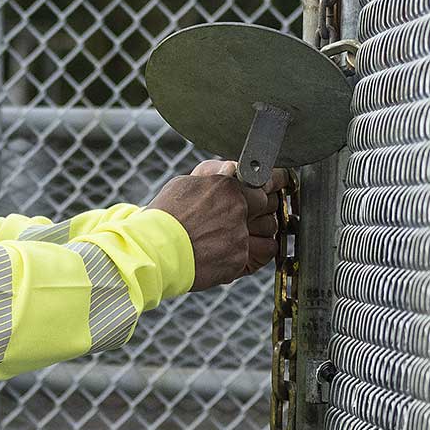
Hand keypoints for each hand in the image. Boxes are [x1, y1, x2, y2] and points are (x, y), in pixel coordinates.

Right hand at [148, 158, 283, 291]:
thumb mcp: (186, 184)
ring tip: (243, 234)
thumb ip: (215, 176)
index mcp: (228, 186)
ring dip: (262, 231)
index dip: (273, 184)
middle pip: (270, 206)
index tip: (277, 185)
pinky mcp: (238, 260)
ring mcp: (240, 236)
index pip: (265, 182)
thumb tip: (231, 168)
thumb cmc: (165, 216)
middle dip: (266, 209)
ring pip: (270, 231)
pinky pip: (261, 255)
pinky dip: (252, 253)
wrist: (152, 251)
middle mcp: (238, 209)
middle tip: (257, 213)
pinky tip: (237, 251)